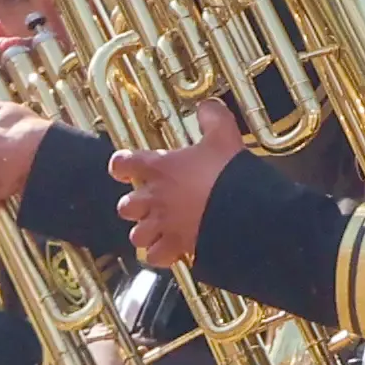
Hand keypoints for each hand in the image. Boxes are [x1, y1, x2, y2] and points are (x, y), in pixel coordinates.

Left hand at [112, 101, 244, 270]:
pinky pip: (156, 257)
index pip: (123, 164)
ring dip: (145, 233)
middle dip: (134, 206)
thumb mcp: (223, 136)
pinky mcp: (176, 246)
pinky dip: (160, 255)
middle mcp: (155, 198)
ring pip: (137, 235)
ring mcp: (163, 225)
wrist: (241, 210)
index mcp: (160, 168)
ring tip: (157, 230)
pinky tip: (170, 250)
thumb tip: (208, 107)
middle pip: (126, 207)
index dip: (122, 165)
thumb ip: (213, 118)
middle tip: (149, 202)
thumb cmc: (227, 173)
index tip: (125, 166)